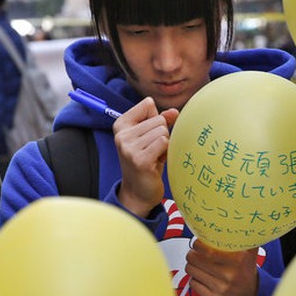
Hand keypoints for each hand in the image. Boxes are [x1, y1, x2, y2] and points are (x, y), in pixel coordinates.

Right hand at [114, 97, 178, 216]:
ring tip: (155, 157)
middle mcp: (121, 135)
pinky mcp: (140, 160)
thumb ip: (161, 120)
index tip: (148, 135)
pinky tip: (158, 162)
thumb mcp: (150, 137)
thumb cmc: (146, 161)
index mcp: (121, 125)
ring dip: (165, 144)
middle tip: (153, 150)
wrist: (138, 191)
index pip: (147, 104)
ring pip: (162, 131)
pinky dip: (166, 152)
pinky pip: (164, 142)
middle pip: (158, 119)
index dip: (156, 119)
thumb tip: (174, 112)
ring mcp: (129, 148)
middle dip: (162, 134)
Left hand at [185, 239, 258, 295]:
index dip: (197, 244)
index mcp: (240, 260)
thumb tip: (241, 218)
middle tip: (196, 253)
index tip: (197, 243)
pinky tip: (205, 279)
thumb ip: (242, 236)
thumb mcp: (248, 252)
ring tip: (201, 265)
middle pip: (194, 259)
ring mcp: (224, 290)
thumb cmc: (243, 269)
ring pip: (191, 270)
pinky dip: (195, 280)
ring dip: (192, 266)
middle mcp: (232, 276)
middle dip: (191, 254)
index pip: (207, 249)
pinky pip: (193, 284)